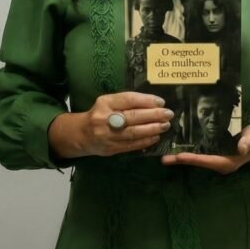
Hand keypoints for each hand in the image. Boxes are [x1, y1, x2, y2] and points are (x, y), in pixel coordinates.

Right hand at [49, 92, 173, 158]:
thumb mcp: (108, 103)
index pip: (129, 99)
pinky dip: (145, 141)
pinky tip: (156, 137)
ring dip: (152, 129)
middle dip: (154, 115)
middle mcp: (104, 119)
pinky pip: (131, 145)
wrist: (81, 134)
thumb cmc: (100, 114)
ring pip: (134, 132)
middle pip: (133, 116)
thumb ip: (127, 102)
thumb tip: (154, 103)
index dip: (146, 100)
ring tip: (165, 125)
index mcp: (105, 103)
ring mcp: (107, 135)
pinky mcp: (110, 149)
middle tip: (168, 114)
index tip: (161, 102)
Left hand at [161, 123, 249, 174]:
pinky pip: (199, 152)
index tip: (179, 156)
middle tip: (163, 159)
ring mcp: (216, 158)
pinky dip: (187, 149)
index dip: (193, 158)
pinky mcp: (214, 151)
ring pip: (196, 157)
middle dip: (181, 160)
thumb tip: (241, 148)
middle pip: (197, 161)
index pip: (207, 160)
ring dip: (181, 155)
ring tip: (164, 153)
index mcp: (227, 162)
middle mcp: (219, 162)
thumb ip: (248, 143)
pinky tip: (176, 144)